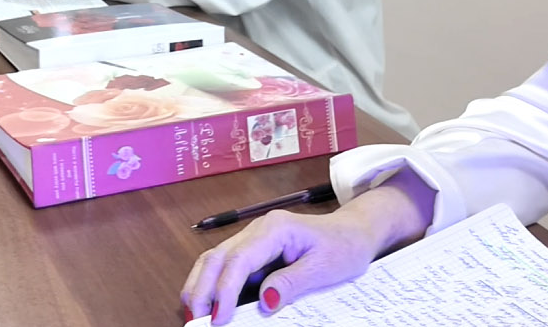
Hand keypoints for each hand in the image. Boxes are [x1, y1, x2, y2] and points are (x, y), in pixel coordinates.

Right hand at [180, 177, 435, 323]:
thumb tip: (265, 301)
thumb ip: (293, 283)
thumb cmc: (344, 247)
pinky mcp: (252, 252)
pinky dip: (211, 285)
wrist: (353, 232)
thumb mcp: (325, 268)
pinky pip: (224, 267)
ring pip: (214, 260)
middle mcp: (257, 230)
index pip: (239, 259)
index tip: (220, 319)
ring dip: (200, 286)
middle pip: (217, 257)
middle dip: (201, 289)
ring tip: (193, 314)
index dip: (225, 290)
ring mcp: (251, 239)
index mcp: (275, 229)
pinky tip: (207, 304)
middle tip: (196, 321)